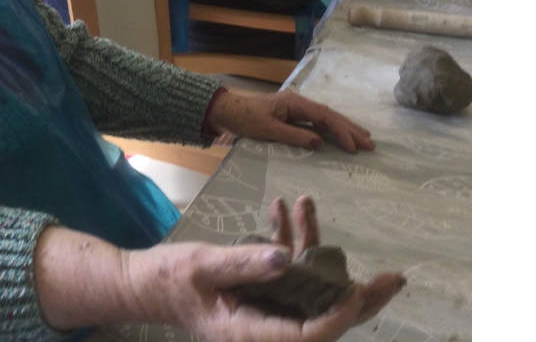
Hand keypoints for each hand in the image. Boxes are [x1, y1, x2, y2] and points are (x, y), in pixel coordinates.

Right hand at [123, 197, 404, 340]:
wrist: (142, 284)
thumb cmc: (165, 280)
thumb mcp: (201, 267)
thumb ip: (244, 263)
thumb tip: (288, 258)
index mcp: (250, 334)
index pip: (308, 335)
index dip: (339, 315)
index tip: (358, 288)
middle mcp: (264, 328)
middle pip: (324, 320)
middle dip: (359, 298)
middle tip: (393, 279)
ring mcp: (264, 309)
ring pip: (308, 290)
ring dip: (313, 249)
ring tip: (310, 206)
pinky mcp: (259, 292)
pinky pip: (285, 272)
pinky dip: (287, 240)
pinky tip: (281, 206)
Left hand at [207, 89, 374, 152]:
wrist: (228, 111)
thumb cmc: (245, 119)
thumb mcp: (268, 130)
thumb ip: (293, 136)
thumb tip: (320, 143)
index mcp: (295, 103)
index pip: (324, 117)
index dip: (341, 131)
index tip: (354, 146)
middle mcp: (299, 103)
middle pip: (330, 115)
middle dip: (350, 129)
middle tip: (370, 144)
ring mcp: (297, 108)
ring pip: (327, 117)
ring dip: (345, 128)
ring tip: (364, 138)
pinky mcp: (294, 115)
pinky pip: (318, 121)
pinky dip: (332, 128)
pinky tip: (342, 135)